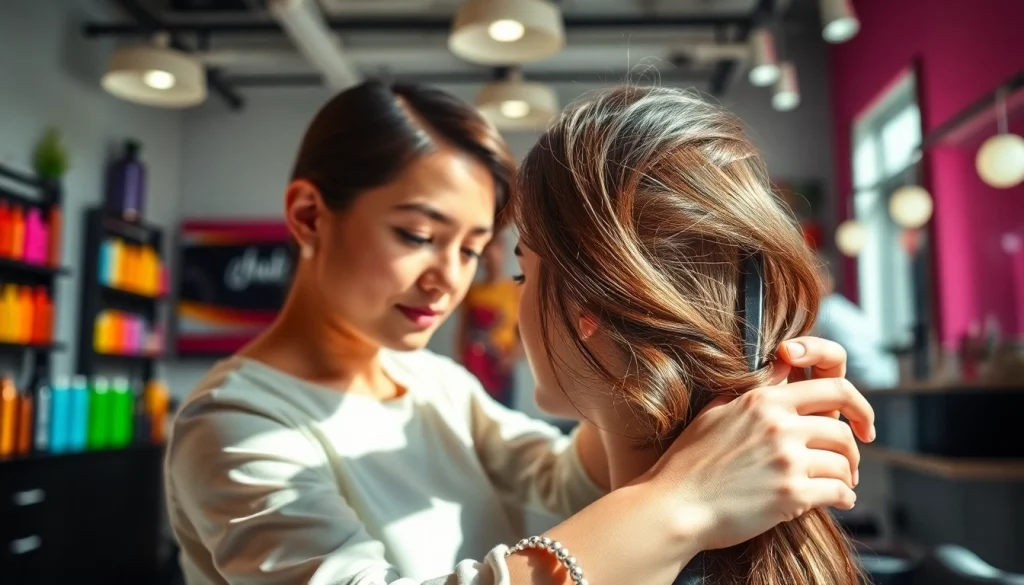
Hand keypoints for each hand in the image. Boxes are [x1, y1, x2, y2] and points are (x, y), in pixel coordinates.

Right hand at [640, 337, 874, 551]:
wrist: (674, 506)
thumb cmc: (689, 462)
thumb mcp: (715, 412)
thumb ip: (751, 392)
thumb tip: (777, 372)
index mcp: (764, 400)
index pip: (833, 385)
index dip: (859, 404)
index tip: (862, 423)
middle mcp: (780, 425)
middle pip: (843, 429)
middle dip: (855, 447)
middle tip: (852, 462)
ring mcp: (786, 459)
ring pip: (843, 463)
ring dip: (848, 477)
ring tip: (841, 485)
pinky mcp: (790, 494)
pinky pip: (838, 492)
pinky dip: (844, 498)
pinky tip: (839, 502)